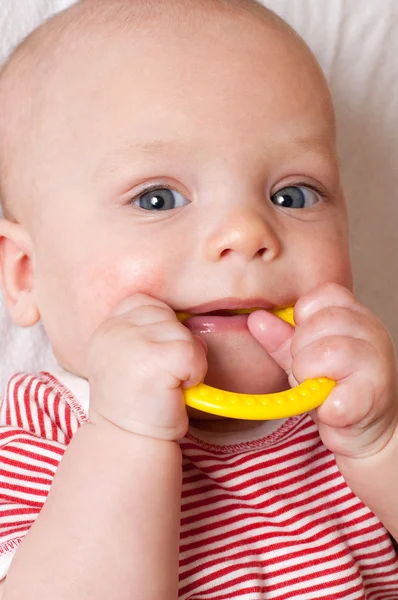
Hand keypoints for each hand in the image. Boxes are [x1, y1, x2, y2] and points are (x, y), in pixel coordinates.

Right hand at [86, 293, 207, 439]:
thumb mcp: (129, 357)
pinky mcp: (152, 361)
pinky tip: (177, 389)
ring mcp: (130, 345)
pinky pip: (192, 351)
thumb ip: (146, 331)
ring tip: (168, 384)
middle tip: (163, 376)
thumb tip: (188, 318)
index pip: (147, 303)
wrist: (128, 444)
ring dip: (188, 360)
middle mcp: (112, 331)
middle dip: (177, 343)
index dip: (161, 329)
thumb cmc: (138, 403)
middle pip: (168, 315)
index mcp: (106, 328)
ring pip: (184, 333)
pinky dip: (195, 372)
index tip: (154, 361)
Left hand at [248, 283, 397, 459]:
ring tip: (317, 388)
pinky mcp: (372, 399)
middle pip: (321, 321)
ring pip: (327, 352)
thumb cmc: (336, 387)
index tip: (304, 340)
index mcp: (355, 316)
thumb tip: (256, 318)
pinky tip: (329, 410)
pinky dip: (324, 408)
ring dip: (309, 375)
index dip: (304, 317)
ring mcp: (376, 364)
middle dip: (300, 349)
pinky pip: (336, 397)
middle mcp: (371, 332)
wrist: (367, 431)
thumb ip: (282, 338)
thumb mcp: (305, 357)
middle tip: (308, 370)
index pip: (324, 294)